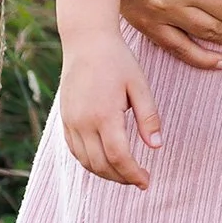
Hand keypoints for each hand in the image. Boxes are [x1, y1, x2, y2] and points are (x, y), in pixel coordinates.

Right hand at [59, 38, 162, 187]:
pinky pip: (75, 150)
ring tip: (124, 173)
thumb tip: (156, 147)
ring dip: (105, 173)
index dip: (133, 174)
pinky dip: (89, 162)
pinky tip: (104, 161)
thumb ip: (148, 117)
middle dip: (121, 178)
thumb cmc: (117, 60)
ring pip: (86, 161)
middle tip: (140, 179)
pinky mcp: (65, 119)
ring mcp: (71, 121)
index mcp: (105, 115)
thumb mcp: (139, 85)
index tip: (147, 181)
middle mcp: (84, 122)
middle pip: (101, 165)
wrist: (86, 41)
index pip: (119, 158)